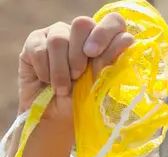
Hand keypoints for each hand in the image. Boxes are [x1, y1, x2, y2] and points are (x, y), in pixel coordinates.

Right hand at [18, 15, 133, 119]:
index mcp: (102, 45)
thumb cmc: (79, 106)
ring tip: (62, 88)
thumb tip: (127, 39)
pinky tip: (46, 81)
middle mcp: (81, 36)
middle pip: (82, 23)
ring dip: (61, 69)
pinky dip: (45, 70)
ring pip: (59, 38)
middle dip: (80, 54)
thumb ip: (108, 63)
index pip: (112, 22)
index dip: (106, 32)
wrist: (52, 119)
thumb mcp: (97, 88)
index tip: (95, 54)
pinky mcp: (36, 41)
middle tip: (77, 76)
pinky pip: (40, 47)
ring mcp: (57, 35)